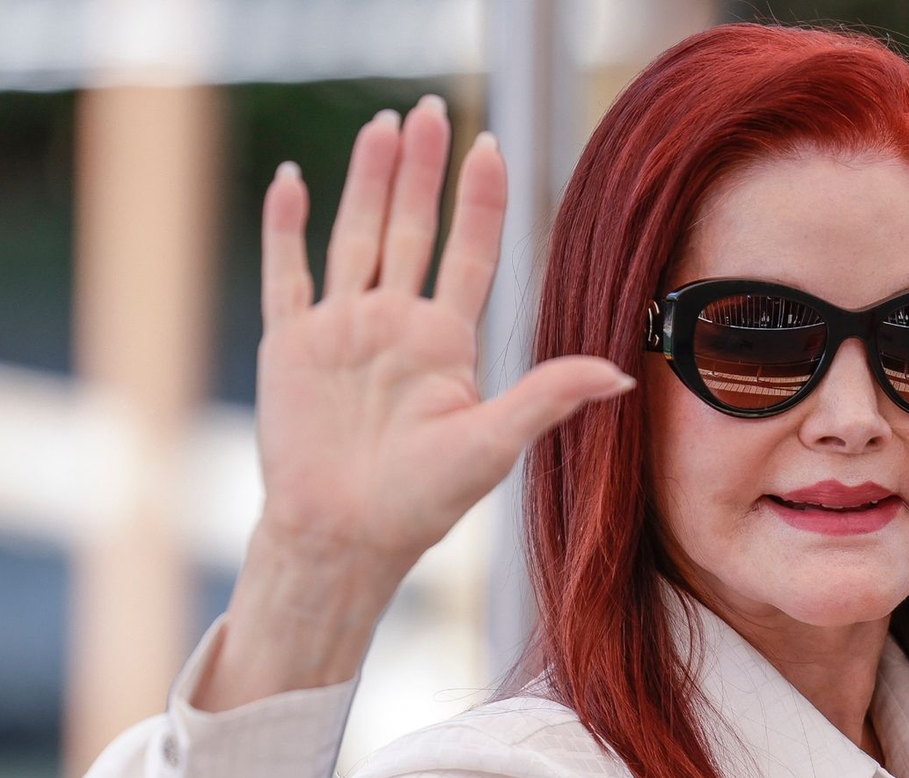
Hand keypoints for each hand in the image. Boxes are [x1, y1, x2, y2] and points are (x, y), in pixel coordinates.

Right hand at [254, 94, 634, 576]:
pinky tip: (291, 180)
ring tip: (379, 127)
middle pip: (409, 230)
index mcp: (445, 343)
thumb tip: (623, 373)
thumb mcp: (491, 444)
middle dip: (418, 171)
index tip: (489, 146)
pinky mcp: (292, 347)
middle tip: (427, 111)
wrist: (343, 536)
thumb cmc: (420, 502)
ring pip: (352, 237)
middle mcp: (394, 326)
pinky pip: (288, 275)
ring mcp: (341, 332)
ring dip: (364, 182)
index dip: (479, 200)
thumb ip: (547, 397)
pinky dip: (285, 228)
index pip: (470, 253)